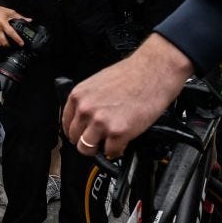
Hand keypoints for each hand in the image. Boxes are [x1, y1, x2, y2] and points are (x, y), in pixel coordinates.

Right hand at [0, 6, 29, 47]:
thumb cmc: (0, 11)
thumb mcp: (11, 12)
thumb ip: (20, 17)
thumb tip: (29, 20)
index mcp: (3, 22)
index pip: (11, 33)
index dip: (17, 39)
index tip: (21, 43)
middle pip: (3, 40)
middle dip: (9, 45)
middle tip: (13, 45)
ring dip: (3, 44)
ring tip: (7, 44)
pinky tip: (1, 42)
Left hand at [62, 34, 192, 157]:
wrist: (155, 70)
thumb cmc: (132, 74)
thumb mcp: (97, 84)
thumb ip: (88, 102)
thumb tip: (86, 118)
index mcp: (78, 96)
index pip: (66, 124)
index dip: (76, 132)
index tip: (83, 135)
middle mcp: (86, 109)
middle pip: (75, 139)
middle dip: (87, 141)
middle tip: (100, 139)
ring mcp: (101, 122)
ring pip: (87, 149)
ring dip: (99, 148)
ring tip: (110, 142)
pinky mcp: (118, 132)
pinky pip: (111, 152)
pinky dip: (117, 150)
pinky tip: (124, 141)